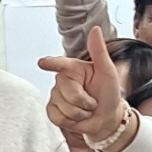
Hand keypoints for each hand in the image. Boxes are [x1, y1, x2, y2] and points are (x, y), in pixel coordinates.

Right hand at [39, 26, 125, 144]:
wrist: (107, 118)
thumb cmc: (108, 93)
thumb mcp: (108, 71)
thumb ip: (99, 51)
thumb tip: (95, 30)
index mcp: (74, 68)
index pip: (61, 64)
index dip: (51, 63)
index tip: (43, 63)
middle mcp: (62, 80)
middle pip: (69, 94)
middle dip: (85, 102)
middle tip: (92, 101)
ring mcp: (55, 96)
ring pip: (64, 108)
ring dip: (80, 113)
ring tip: (86, 109)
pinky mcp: (52, 110)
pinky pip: (58, 118)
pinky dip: (71, 121)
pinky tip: (77, 117)